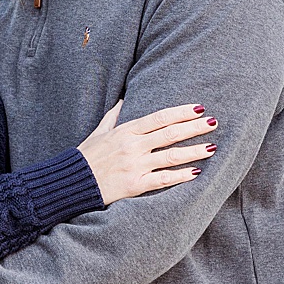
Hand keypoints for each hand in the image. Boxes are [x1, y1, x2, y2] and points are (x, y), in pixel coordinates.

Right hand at [77, 101, 216, 204]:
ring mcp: (134, 166)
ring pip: (171, 156)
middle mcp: (132, 146)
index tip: (199, 108)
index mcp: (125, 131)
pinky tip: (196, 172)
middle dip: (194, 127)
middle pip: (170, 133)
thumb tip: (125, 98)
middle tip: (214, 122)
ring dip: (194, 151)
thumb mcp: (98, 132)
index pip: (159, 117)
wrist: (70, 184)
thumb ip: (114, 115)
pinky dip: (181, 176)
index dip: (181, 112)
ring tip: (212, 147)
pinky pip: (162, 179)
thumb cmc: (85, 158)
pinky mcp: (134, 185)